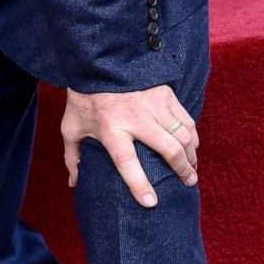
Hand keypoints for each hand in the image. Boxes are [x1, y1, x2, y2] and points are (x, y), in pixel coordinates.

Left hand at [61, 85, 197, 207]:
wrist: (98, 61)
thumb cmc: (84, 98)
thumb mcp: (71, 126)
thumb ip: (72, 155)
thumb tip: (75, 182)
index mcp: (110, 128)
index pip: (127, 162)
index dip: (139, 184)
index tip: (151, 202)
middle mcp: (135, 118)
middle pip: (168, 149)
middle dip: (182, 170)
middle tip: (188, 183)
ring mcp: (153, 106)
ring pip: (182, 136)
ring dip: (191, 155)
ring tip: (191, 169)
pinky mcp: (165, 95)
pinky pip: (187, 121)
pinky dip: (193, 137)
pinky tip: (191, 147)